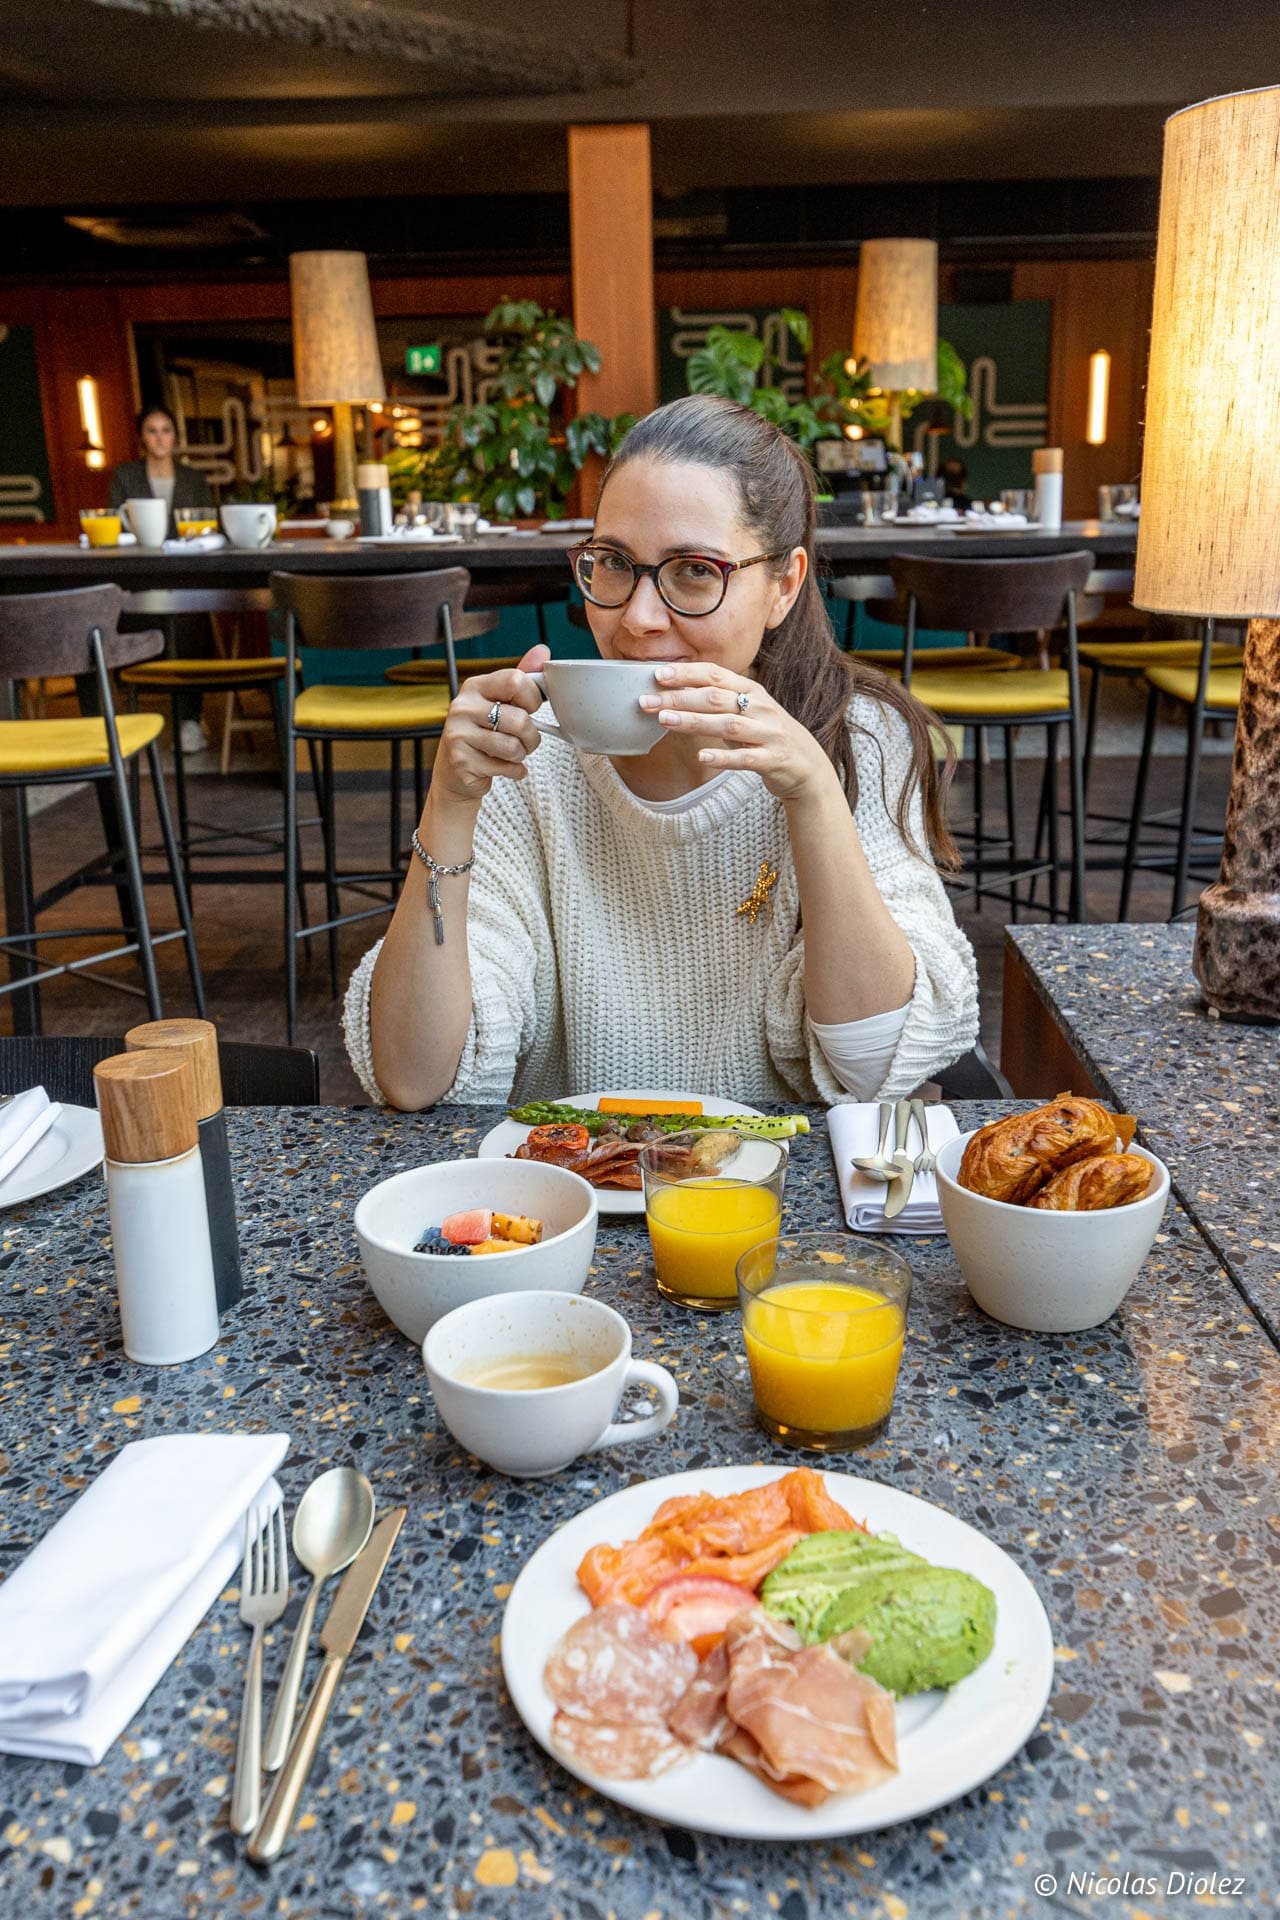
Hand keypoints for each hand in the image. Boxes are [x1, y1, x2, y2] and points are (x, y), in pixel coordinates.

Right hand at [429, 644, 548, 807]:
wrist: (456, 773)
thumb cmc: (484, 734)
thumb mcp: (500, 702)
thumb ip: (522, 677)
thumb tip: (543, 650)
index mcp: (475, 686)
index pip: (515, 681)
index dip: (533, 698)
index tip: (530, 709)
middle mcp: (462, 707)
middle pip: (519, 719)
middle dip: (531, 736)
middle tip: (525, 740)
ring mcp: (458, 735)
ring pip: (513, 746)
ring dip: (522, 755)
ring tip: (513, 754)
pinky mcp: (461, 762)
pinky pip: (506, 767)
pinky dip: (514, 771)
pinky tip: (504, 767)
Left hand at [640, 660, 835, 802]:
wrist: (807, 766)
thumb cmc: (766, 736)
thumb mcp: (746, 712)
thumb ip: (717, 703)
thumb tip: (674, 693)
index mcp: (752, 691)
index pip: (716, 675)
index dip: (687, 673)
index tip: (657, 674)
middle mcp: (761, 708)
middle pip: (716, 698)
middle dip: (679, 698)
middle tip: (646, 701)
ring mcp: (769, 733)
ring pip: (727, 724)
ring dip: (694, 722)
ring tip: (664, 721)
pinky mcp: (773, 759)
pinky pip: (745, 758)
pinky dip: (723, 757)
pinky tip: (701, 756)